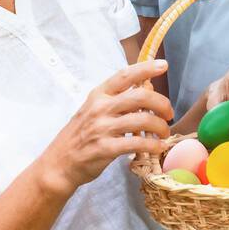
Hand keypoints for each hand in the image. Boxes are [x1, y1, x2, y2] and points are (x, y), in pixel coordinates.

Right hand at [41, 60, 171, 190]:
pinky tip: (158, 147)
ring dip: (160, 127)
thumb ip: (115, 100)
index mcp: (98, 95)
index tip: (164, 65)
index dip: (146, 68)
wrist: (59, 164)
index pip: (125, 75)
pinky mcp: (105, 148)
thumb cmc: (80, 135)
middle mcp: (100, 108)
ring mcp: (102, 128)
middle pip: (140, 96)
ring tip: (164, 133)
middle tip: (169, 113)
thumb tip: (145, 90)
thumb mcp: (93, 110)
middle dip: (162, 103)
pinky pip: (137, 143)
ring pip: (142, 120)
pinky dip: (152, 145)